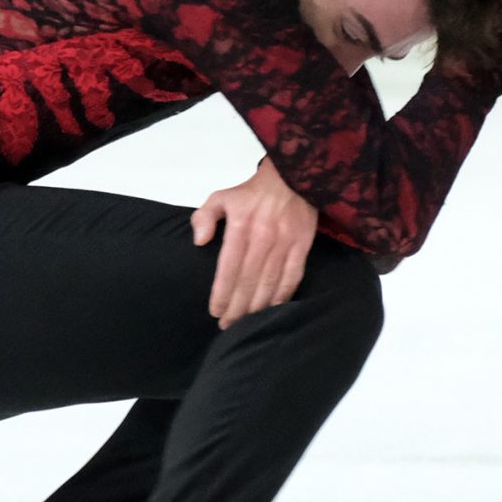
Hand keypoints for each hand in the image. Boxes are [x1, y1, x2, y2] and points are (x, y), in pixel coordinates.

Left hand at [191, 157, 318, 329]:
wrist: (292, 175)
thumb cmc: (252, 192)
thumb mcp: (222, 197)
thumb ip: (204, 217)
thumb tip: (199, 241)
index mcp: (240, 226)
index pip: (228, 268)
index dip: (222, 294)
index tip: (215, 311)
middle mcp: (262, 237)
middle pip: (248, 281)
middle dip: (237, 308)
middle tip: (228, 326)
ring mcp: (284, 243)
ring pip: (269, 283)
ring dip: (257, 307)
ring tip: (246, 324)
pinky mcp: (302, 245)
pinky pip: (292, 276)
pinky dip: (282, 295)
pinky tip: (273, 309)